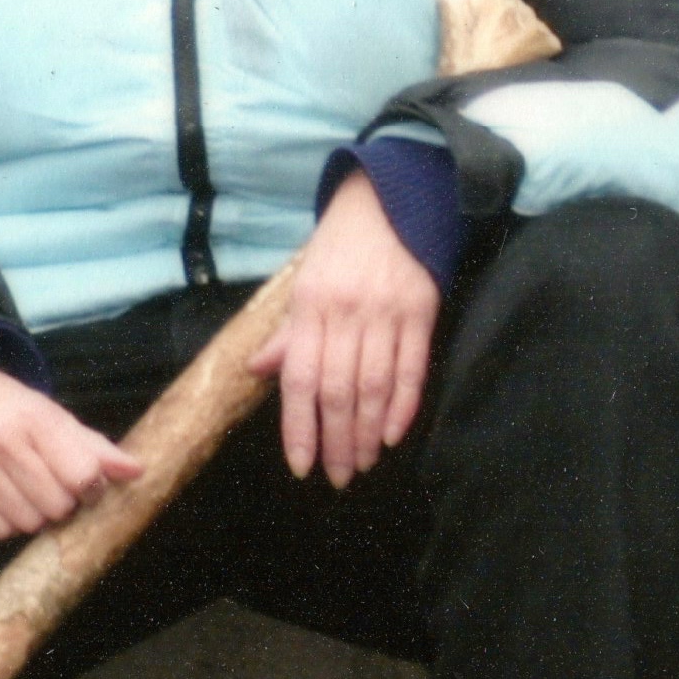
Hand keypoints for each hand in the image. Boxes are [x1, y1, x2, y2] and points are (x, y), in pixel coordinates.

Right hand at [0, 354, 135, 542]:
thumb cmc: (8, 407)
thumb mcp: (51, 414)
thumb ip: (93, 445)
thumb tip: (136, 471)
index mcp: (35, 419)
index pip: (82, 476)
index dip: (91, 487)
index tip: (85, 482)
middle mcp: (3, 441)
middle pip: (57, 507)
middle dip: (62, 502)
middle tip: (52, 486)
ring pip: (28, 524)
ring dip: (35, 515)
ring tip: (26, 491)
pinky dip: (7, 522)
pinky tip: (4, 498)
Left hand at [269, 180, 443, 485]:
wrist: (387, 200)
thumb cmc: (339, 249)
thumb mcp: (303, 283)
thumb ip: (289, 333)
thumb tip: (258, 370)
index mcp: (310, 307)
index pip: (300, 379)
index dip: (299, 427)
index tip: (301, 465)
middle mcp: (345, 312)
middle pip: (337, 391)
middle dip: (337, 442)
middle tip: (338, 477)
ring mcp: (385, 313)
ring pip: (374, 385)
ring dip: (367, 432)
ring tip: (363, 464)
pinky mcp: (420, 311)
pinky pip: (412, 368)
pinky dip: (404, 406)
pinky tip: (394, 435)